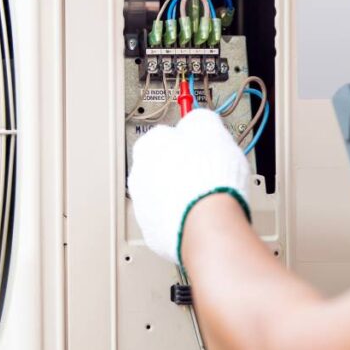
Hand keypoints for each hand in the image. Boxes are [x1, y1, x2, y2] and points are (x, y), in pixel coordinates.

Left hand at [127, 108, 251, 264]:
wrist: (206, 222)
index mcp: (149, 146)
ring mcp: (143, 204)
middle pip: (161, 167)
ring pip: (162, 194)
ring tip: (205, 196)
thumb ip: (200, 119)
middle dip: (181, 169)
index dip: (187, 140)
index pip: (164, 136)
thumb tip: (198, 119)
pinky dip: (180, 217)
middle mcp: (139, 175)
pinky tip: (198, 214)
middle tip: (205, 173)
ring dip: (179, 194)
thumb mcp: (211, 129)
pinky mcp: (152, 230)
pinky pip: (167, 219)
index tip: (198, 144)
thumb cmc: (208, 178)